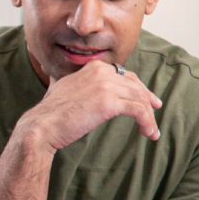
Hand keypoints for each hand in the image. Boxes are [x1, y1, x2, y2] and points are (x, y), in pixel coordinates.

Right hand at [19, 59, 162, 149]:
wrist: (42, 125)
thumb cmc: (51, 113)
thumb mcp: (65, 88)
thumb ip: (76, 83)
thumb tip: (70, 84)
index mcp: (94, 67)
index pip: (125, 74)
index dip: (139, 87)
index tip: (148, 99)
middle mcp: (102, 72)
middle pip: (135, 86)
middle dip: (148, 100)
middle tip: (155, 112)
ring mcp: (106, 86)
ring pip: (139, 99)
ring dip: (149, 116)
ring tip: (152, 131)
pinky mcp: (109, 103)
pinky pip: (138, 111)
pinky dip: (147, 122)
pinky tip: (148, 133)